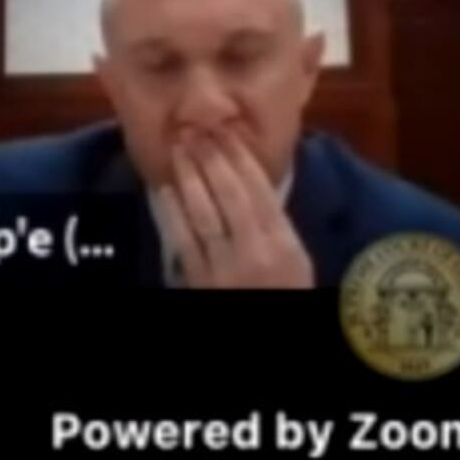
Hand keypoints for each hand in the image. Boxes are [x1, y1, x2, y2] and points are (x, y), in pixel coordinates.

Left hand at [153, 130, 313, 288]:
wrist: (269, 329)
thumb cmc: (285, 289)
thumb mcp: (295, 258)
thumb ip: (276, 223)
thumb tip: (250, 179)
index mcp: (284, 244)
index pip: (260, 192)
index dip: (240, 158)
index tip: (225, 132)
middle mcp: (255, 251)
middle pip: (230, 195)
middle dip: (212, 159)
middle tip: (195, 130)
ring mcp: (224, 266)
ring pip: (203, 212)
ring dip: (188, 177)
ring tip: (178, 148)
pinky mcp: (198, 279)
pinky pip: (182, 239)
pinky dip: (171, 211)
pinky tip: (164, 189)